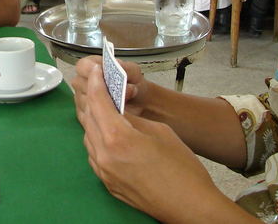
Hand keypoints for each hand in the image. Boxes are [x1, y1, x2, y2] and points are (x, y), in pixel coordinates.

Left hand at [76, 64, 248, 222]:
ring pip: (88, 137)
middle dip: (93, 99)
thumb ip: (133, 119)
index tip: (96, 71)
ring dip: (94, 120)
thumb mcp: (159, 131)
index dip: (96, 82)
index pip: (98, 102)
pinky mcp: (107, 184)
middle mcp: (104, 155)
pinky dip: (98, 140)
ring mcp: (103, 172)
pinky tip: (109, 134)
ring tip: (105, 108)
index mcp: (117, 138)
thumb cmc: (182, 168)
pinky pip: (95, 155)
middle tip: (100, 85)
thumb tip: (118, 111)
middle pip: (88, 118)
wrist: (189, 207)